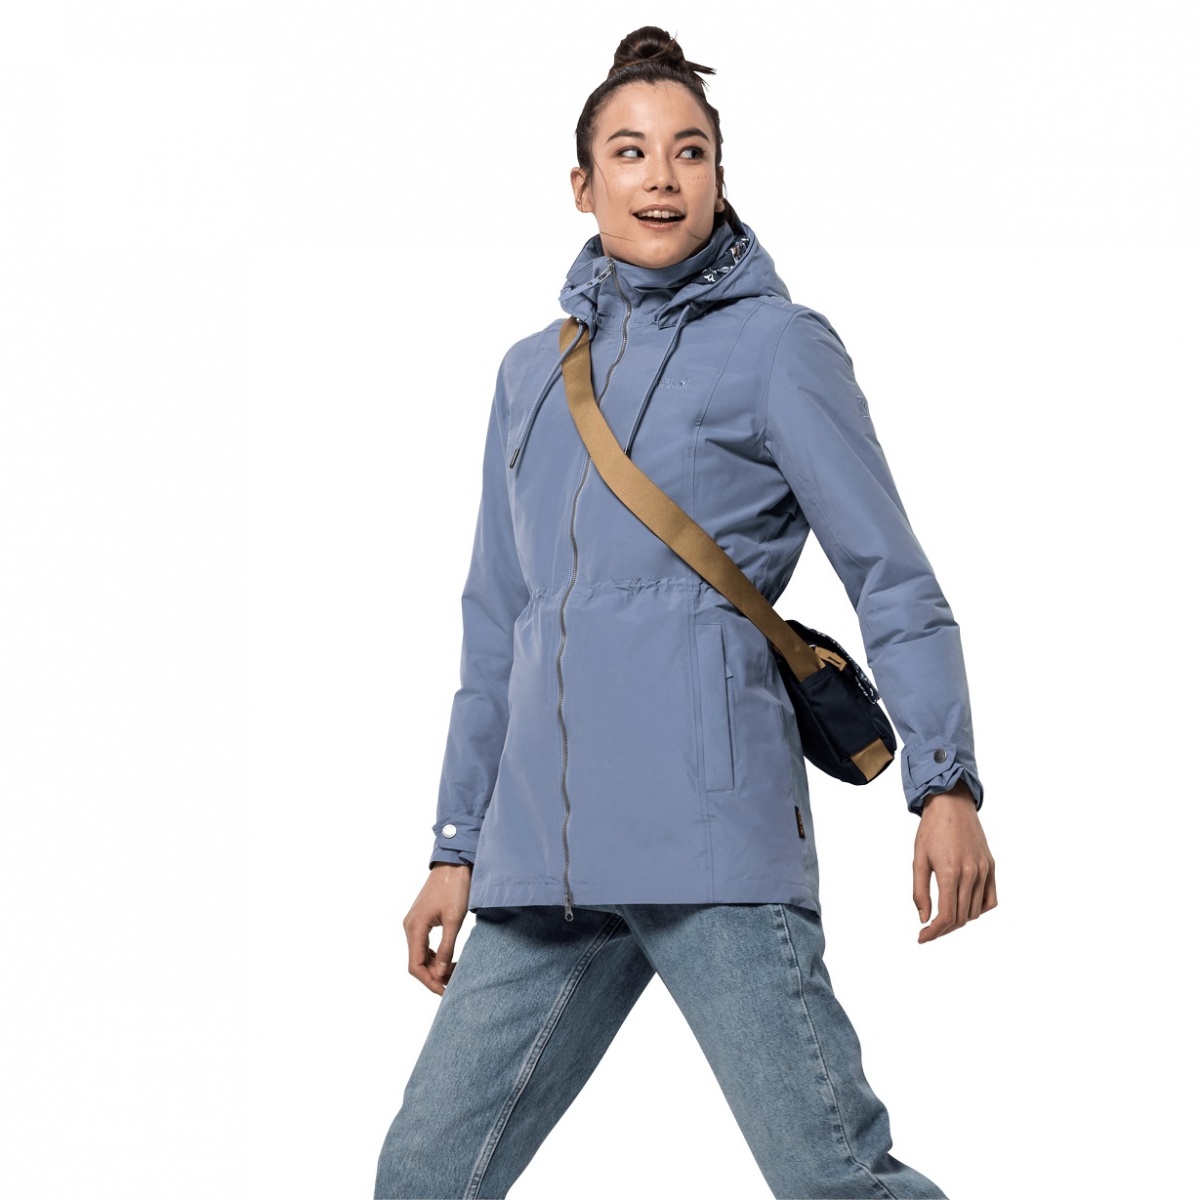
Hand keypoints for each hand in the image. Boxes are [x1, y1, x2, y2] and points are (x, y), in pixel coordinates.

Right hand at [403, 862, 471, 993]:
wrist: (454, 863)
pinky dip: (434, 955)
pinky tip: (448, 959)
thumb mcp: (454, 920)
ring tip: (454, 971)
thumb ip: (446, 948)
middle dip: (433, 976)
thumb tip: (439, 973)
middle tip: (453, 983)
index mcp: (414, 928)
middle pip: (416, 962)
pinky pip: (423, 944)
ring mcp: (414, 922)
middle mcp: (410, 927)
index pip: (415, 966)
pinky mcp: (422, 919)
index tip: (445, 991)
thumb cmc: (455, 888)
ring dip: (434, 967)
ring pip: (420, 954)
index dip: (429, 982)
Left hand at [912, 781, 996, 943]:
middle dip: (944, 929)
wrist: (951, 804)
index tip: (922, 938)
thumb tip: (923, 918)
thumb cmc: (931, 830)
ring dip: (960, 921)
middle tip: (928, 931)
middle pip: (961, 917)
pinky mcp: (991, 867)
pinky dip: (979, 910)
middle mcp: (971, 873)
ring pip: (976, 911)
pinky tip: (964, 908)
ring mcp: (984, 870)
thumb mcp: (918, 860)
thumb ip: (920, 892)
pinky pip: (990, 899)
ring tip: (943, 920)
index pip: (947, 916)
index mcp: (950, 872)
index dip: (934, 932)